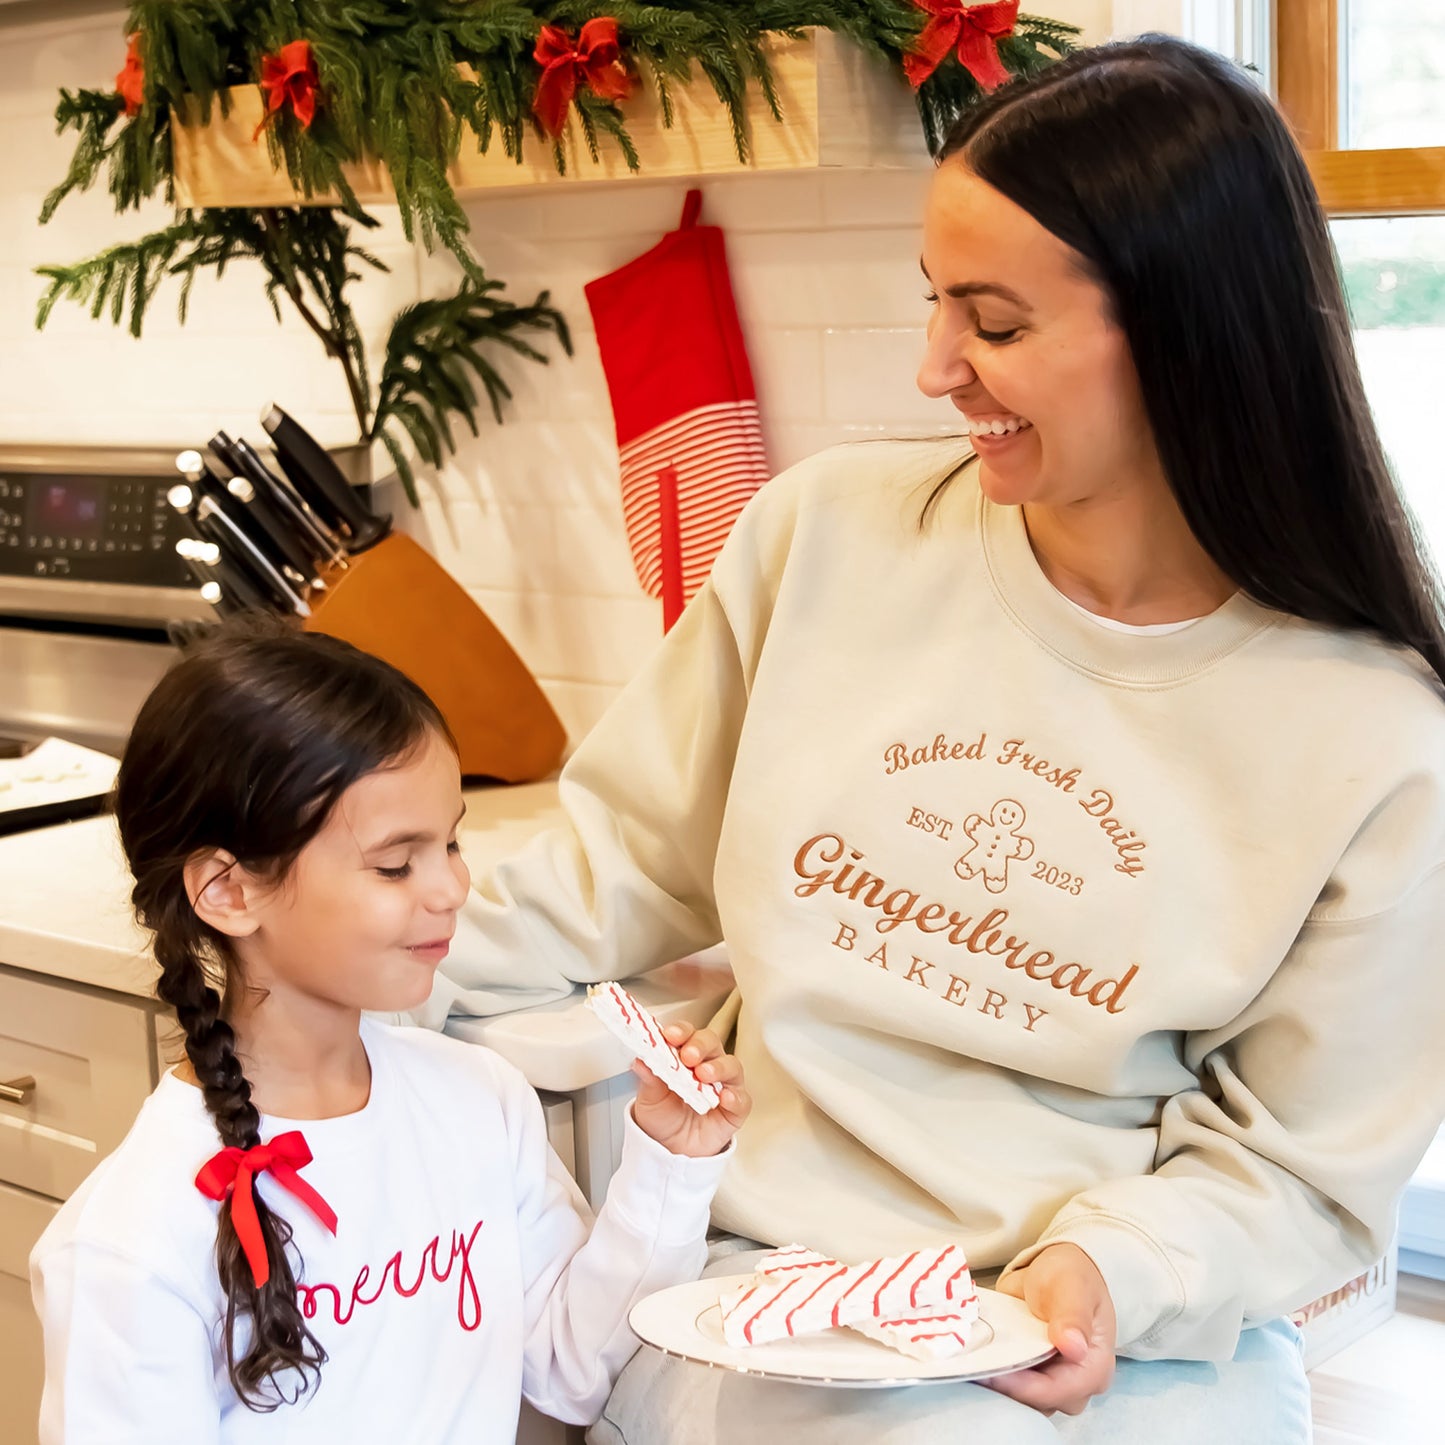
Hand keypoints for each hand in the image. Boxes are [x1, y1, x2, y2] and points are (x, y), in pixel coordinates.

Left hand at [630, 1022, 749, 1158]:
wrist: (670, 1149)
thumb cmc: (663, 1115)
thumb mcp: (649, 1097)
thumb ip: (648, 1079)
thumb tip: (639, 1060)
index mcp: (685, 1055)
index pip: (687, 1034)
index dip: (680, 1031)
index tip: (670, 1035)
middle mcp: (708, 1064)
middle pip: (711, 1043)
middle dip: (700, 1045)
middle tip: (687, 1056)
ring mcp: (724, 1085)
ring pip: (731, 1066)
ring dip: (718, 1067)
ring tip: (703, 1075)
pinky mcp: (735, 1109)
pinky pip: (742, 1100)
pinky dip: (735, 1097)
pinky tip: (724, 1098)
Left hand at [984, 1242, 1116, 1415]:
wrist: (1058, 1267)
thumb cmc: (1072, 1277)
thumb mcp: (1073, 1287)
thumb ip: (1073, 1315)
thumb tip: (1074, 1347)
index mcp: (1093, 1368)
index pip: (1057, 1391)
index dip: (1023, 1387)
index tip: (992, 1374)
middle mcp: (1074, 1383)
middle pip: (1038, 1401)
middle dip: (1006, 1387)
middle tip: (975, 1366)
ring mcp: (1050, 1380)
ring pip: (1022, 1398)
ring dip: (997, 1382)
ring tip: (972, 1362)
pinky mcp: (1030, 1372)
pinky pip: (1010, 1383)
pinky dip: (993, 1372)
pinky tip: (975, 1358)